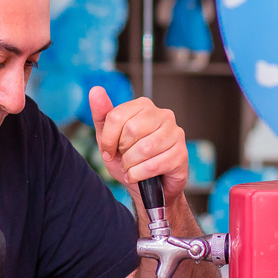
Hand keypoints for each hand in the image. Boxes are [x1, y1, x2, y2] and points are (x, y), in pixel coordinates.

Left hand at [89, 86, 187, 202]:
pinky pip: (153, 165)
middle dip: (122, 151)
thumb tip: (95, 90)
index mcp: (144, 106)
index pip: (116, 116)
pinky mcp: (181, 153)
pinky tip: (138, 176)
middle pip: (131, 130)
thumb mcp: (110, 138)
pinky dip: (139, 174)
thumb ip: (103, 115)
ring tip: (131, 168)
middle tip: (124, 159)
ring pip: (144, 148)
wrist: (150, 186)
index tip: (108, 151)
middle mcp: (163, 115)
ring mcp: (175, 133)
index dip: (108, 139)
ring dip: (130, 165)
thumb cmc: (130, 159)